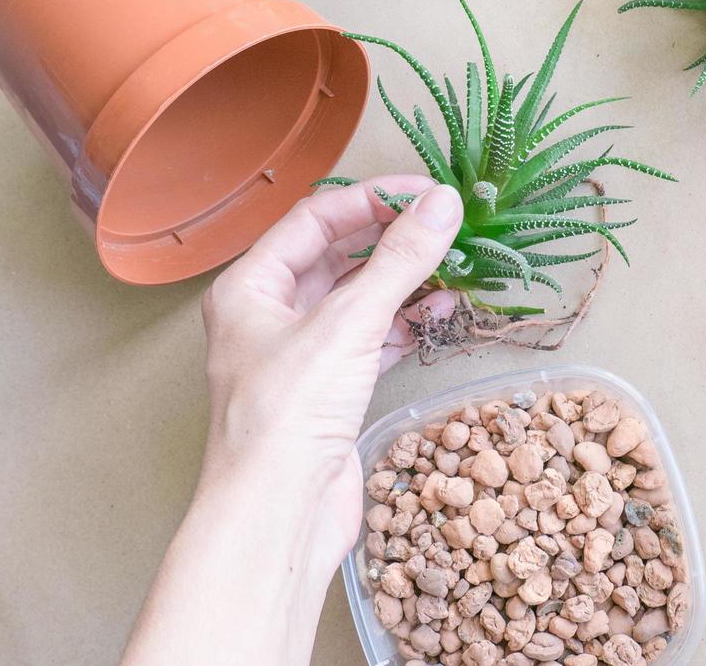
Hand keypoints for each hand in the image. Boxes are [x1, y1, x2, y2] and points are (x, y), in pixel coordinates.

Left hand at [124, 177, 461, 665]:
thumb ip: (399, 260)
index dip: (373, 199)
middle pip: (338, 256)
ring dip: (406, 281)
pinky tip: (442, 312)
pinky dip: (408, 324)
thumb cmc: (287, 416)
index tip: (428, 192)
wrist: (277, 514)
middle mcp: (270, 316)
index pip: (316, 218)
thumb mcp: (348, 324)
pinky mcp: (332, 391)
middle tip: (447, 224)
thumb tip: (443, 202)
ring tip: (455, 265)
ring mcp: (302, 356)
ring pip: (360, 299)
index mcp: (250, 288)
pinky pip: (375, 340)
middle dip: (393, 239)